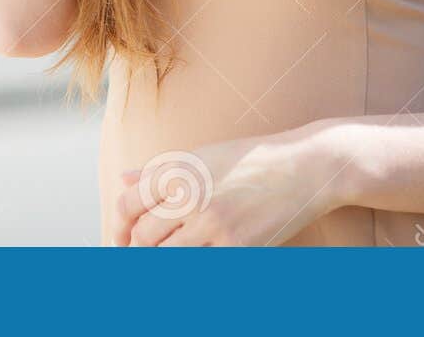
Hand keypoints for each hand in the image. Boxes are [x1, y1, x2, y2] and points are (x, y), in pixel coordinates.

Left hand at [112, 128, 344, 246]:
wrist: (304, 166)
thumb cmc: (253, 160)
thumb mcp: (203, 154)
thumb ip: (161, 169)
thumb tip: (124, 180)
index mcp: (178, 169)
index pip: (128, 204)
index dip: (118, 227)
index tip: (121, 241)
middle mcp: (189, 195)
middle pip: (144, 236)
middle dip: (136, 252)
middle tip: (138, 261)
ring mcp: (212, 223)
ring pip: (166, 257)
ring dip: (159, 265)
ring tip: (162, 265)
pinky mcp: (235, 246)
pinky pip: (200, 267)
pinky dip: (192, 268)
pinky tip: (196, 262)